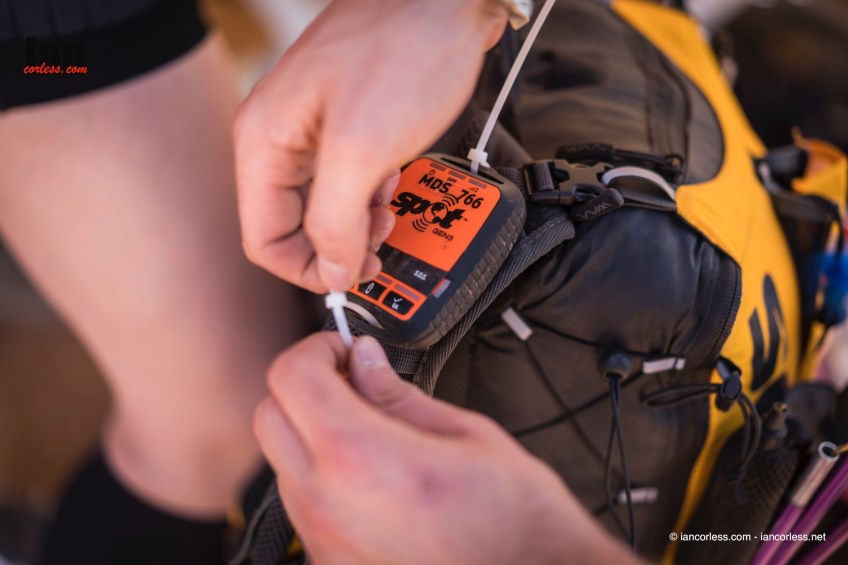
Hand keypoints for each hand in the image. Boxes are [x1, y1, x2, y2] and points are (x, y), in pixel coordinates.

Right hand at [234, 0, 509, 291]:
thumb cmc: (405, 50)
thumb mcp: (363, 150)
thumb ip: (337, 220)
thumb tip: (332, 271)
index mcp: (264, 141)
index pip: (263, 239)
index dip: (308, 269)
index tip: (352, 275)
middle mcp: (279, 136)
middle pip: (293, 224)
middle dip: (339, 242)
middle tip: (381, 242)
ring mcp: (312, 128)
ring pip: (323, 204)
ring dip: (359, 218)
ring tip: (390, 204)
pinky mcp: (345, 121)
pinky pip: (348, 178)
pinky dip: (372, 190)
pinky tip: (394, 174)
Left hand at [255, 333, 635, 563]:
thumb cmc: (518, 525)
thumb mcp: (469, 436)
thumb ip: (400, 395)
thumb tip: (367, 361)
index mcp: (361, 457)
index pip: (292, 377)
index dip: (317, 349)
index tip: (345, 350)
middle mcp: (327, 504)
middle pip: (270, 416)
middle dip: (304, 386)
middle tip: (352, 380)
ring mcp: (323, 542)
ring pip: (282, 461)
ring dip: (312, 431)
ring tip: (369, 427)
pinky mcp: (330, 564)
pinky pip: (304, 504)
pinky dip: (323, 475)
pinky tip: (372, 473)